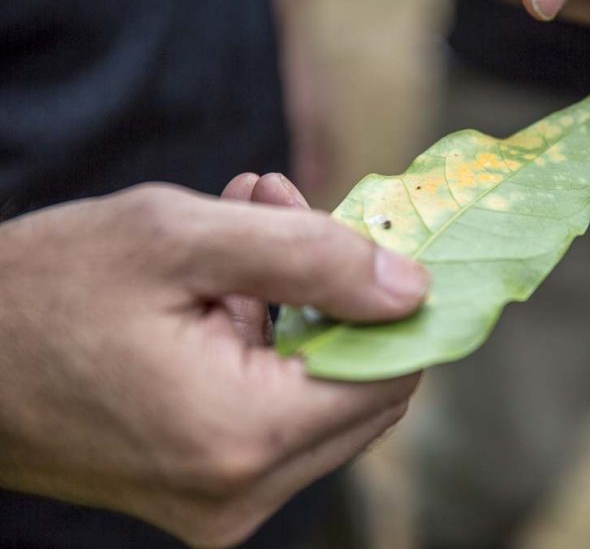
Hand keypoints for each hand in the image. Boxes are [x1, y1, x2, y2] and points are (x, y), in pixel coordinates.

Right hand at [0, 175, 428, 546]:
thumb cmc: (45, 290)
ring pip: (324, 400)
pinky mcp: (205, 493)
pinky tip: (233, 283)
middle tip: (292, 217)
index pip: (390, 377)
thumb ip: (315, 259)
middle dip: (345, 300)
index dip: (397, 304)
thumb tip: (413, 288)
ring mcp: (221, 504)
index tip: (371, 240)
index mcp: (243, 434)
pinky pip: (278, 417)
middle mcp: (241, 492)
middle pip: (364, 392)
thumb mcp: (183, 239)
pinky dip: (273, 347)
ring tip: (251, 229)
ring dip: (306, 314)